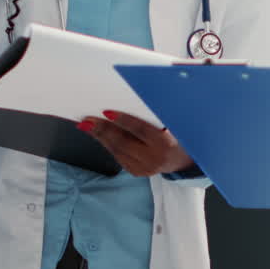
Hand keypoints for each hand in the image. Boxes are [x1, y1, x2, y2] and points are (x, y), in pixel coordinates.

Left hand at [79, 111, 193, 176]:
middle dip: (103, 129)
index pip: (141, 129)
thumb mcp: (170, 122)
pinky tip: (98, 135)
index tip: (107, 112)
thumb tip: (132, 96)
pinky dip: (107, 144)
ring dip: (100, 137)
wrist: (183, 157)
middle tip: (87, 119)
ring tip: (86, 125)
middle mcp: (154, 158)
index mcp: (166, 143)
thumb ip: (154, 112)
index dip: (123, 120)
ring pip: (117, 150)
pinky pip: (118, 156)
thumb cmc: (176, 133)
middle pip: (123, 142)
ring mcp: (145, 168)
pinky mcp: (137, 172)